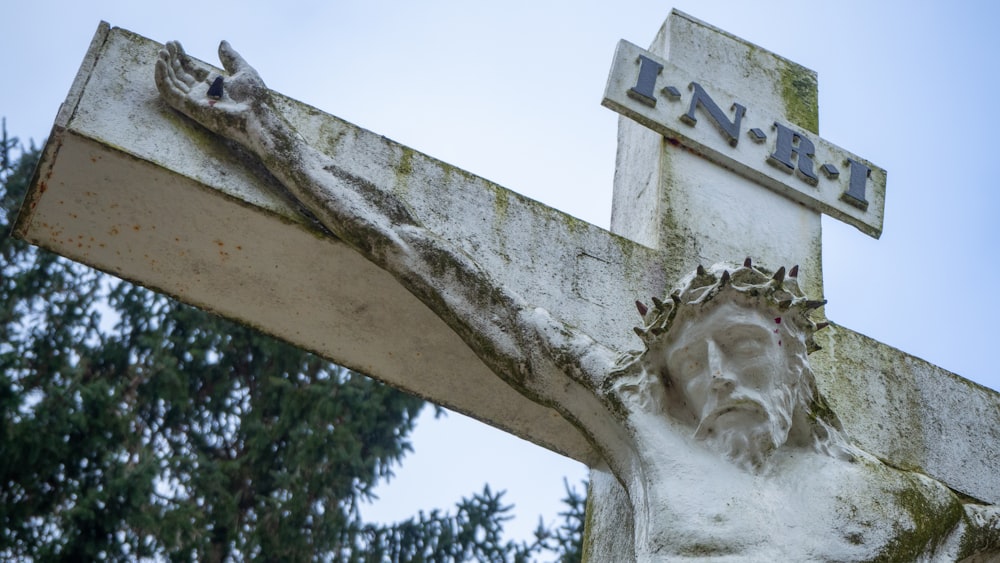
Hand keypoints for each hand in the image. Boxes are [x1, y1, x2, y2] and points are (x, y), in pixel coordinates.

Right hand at [155, 40, 270, 142]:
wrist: (259, 117)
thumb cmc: (256, 99)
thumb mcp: (243, 71)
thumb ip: (230, 58)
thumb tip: (222, 42)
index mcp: (213, 85)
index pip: (191, 70)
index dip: (181, 57)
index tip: (175, 43)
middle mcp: (202, 93)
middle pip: (180, 75)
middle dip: (171, 60)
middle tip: (167, 45)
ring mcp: (195, 101)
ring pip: (172, 84)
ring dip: (164, 68)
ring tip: (162, 52)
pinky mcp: (190, 107)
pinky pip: (170, 94)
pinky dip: (162, 79)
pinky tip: (161, 63)